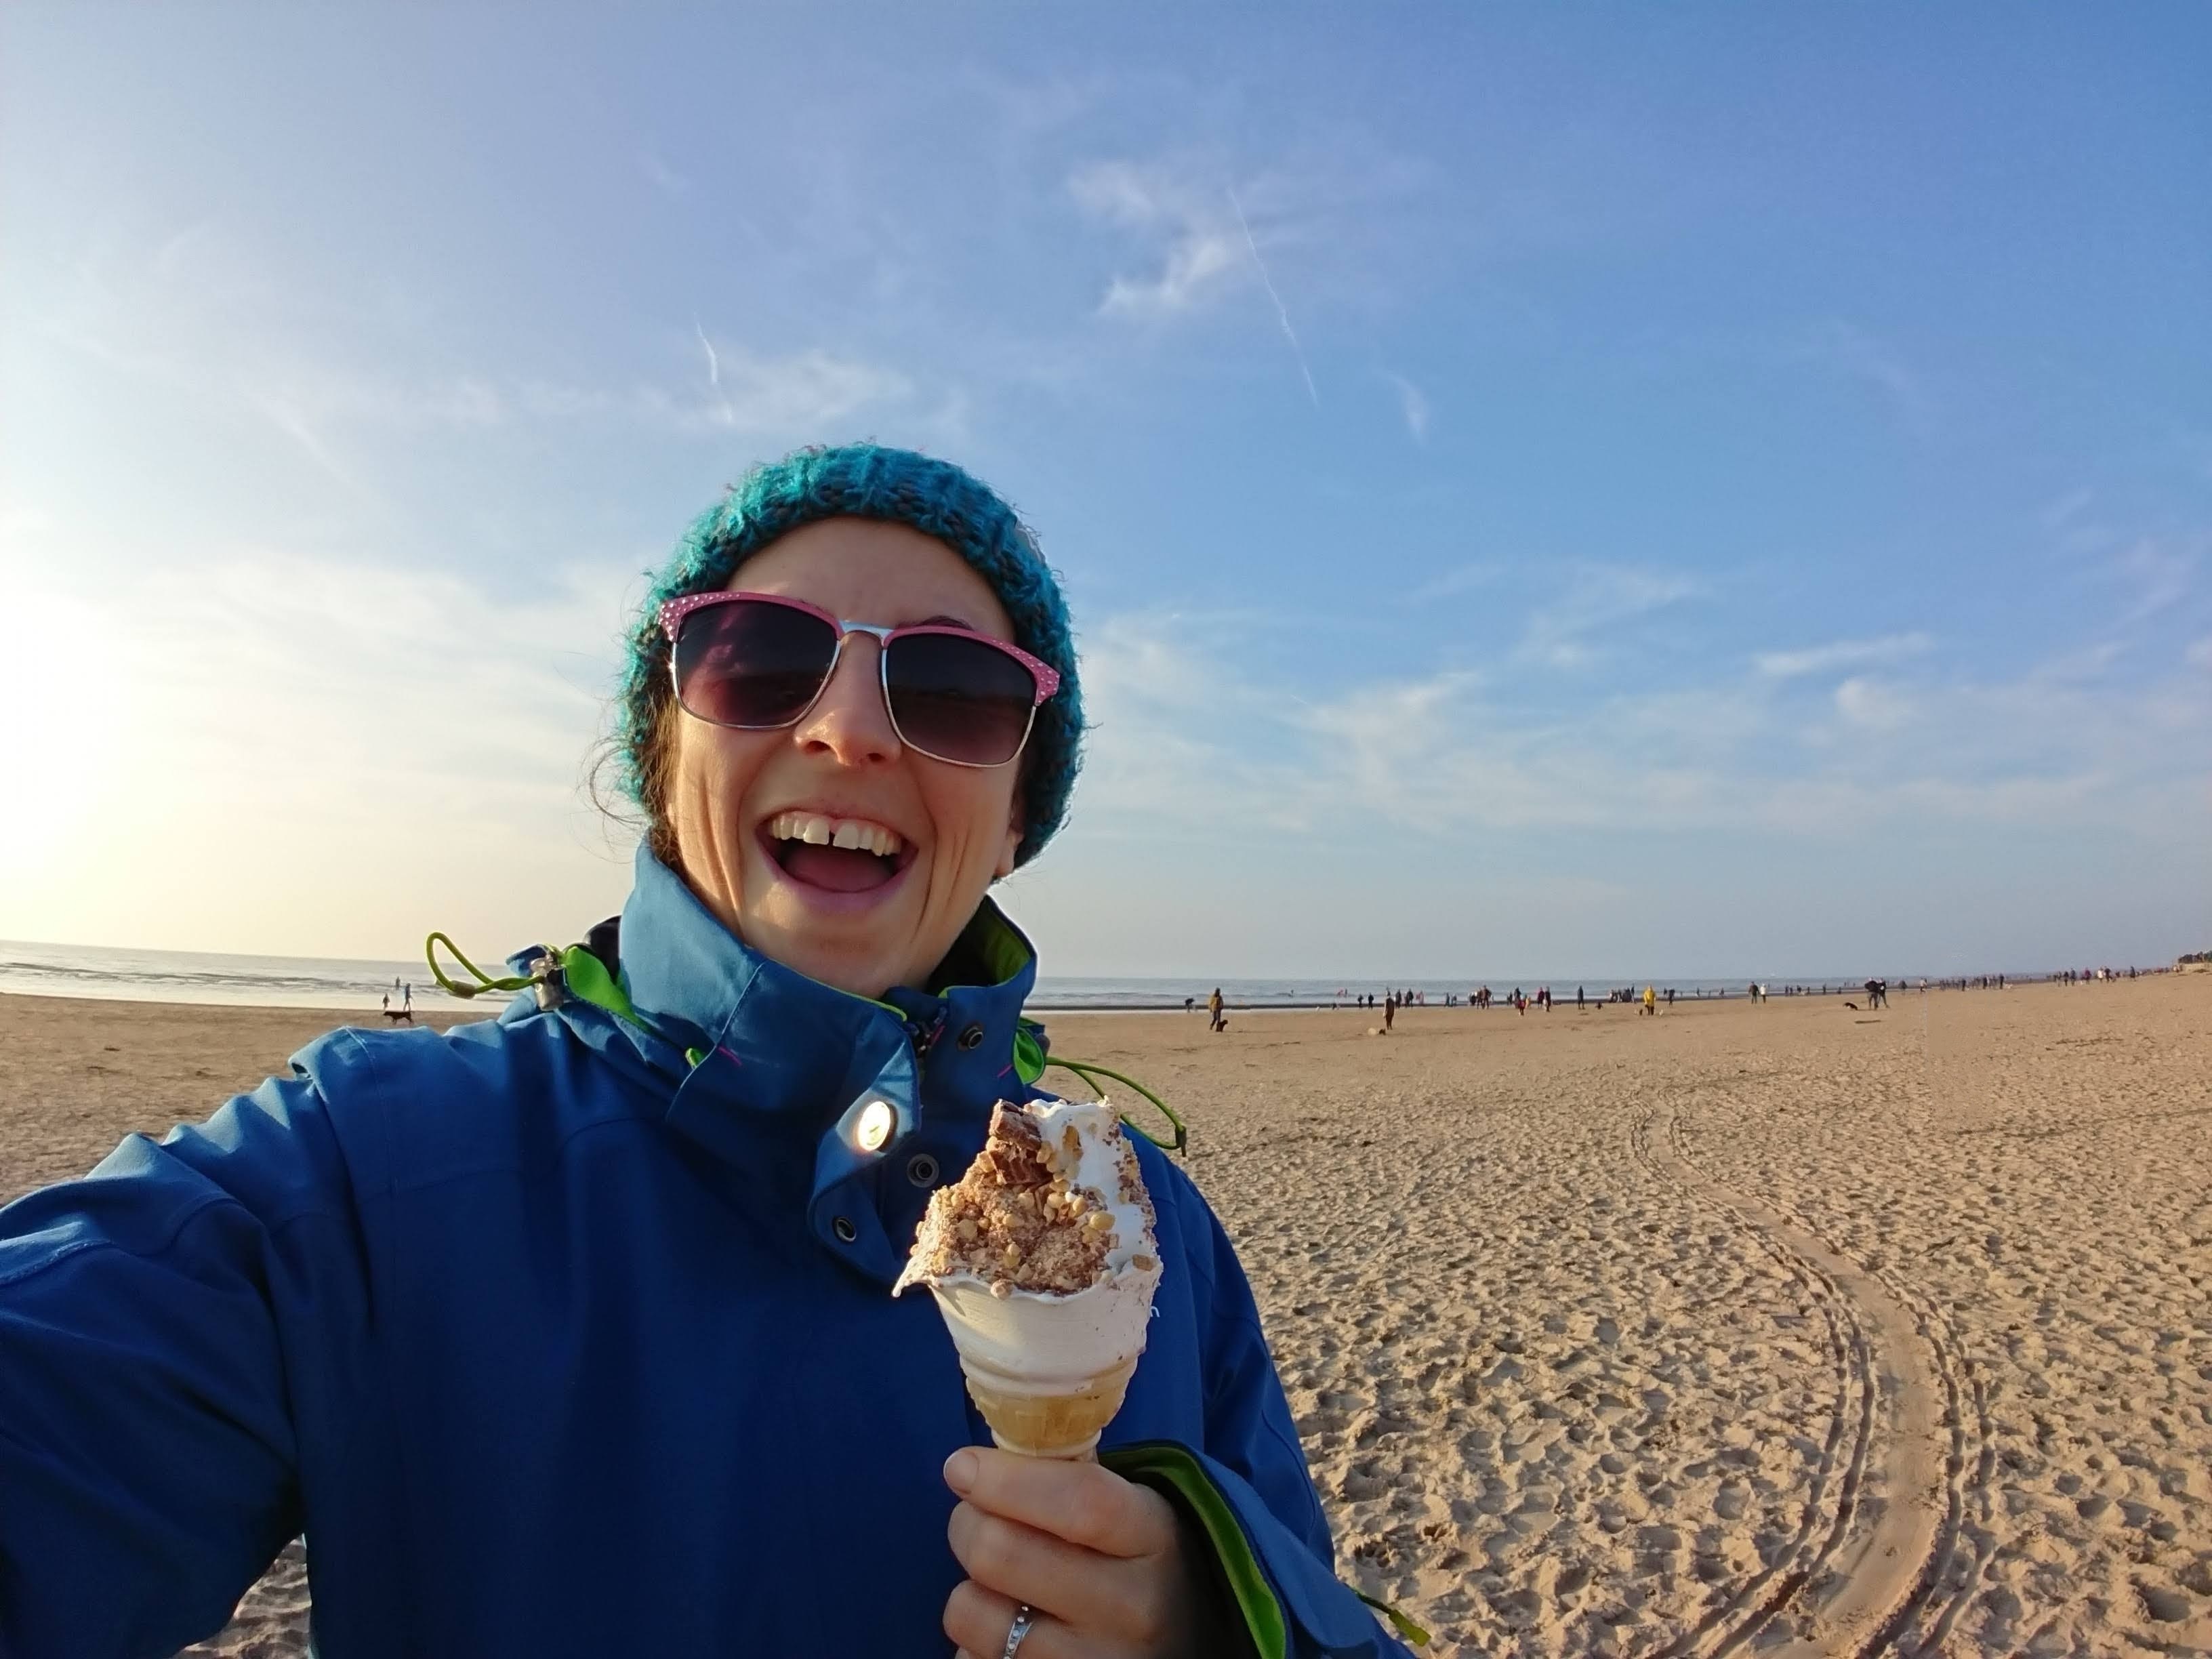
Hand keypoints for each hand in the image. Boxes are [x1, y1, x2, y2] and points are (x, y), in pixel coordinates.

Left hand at [941, 1445, 1241, 1658]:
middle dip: (968, 1525)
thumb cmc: (1135, 1557)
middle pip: (1004, 1553)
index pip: (1080, 1502)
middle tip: (973, 1518)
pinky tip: (1010, 1629)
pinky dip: (974, 1641)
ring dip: (968, 1589)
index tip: (962, 1467)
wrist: (1183, 1638)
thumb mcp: (1129, 1507)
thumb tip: (972, 1468)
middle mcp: (1131, 1609)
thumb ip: (1066, 1479)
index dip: (1007, 1481)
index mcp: (1153, 1537)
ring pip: (973, 1613)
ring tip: (995, 1582)